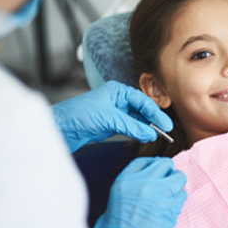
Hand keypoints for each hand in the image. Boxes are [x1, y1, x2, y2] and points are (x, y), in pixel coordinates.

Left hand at [52, 81, 172, 151]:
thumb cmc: (78, 115)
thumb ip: (131, 126)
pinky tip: (144, 137)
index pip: (142, 100)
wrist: (61, 127)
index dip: (155, 113)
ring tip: (157, 135)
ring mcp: (114, 113)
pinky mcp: (110, 125)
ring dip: (146, 127)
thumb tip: (150, 134)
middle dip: (153, 119)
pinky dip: (137, 133)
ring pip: (136, 120)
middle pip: (141, 109)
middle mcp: (117, 100)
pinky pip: (129, 128)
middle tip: (166, 130)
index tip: (165, 124)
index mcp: (117, 91)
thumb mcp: (109, 119)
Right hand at [93, 157, 186, 227]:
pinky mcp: (172, 207)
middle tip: (166, 182)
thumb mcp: (116, 199)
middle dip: (167, 172)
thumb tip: (145, 181)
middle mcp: (144, 183)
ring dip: (176, 184)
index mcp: (126, 180)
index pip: (144, 161)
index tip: (156, 169)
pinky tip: (172, 207)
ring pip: (179, 177)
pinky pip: (183, 194)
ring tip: (170, 195)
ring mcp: (160, 194)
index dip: (153, 165)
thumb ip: (131, 186)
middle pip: (165, 164)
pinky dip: (179, 199)